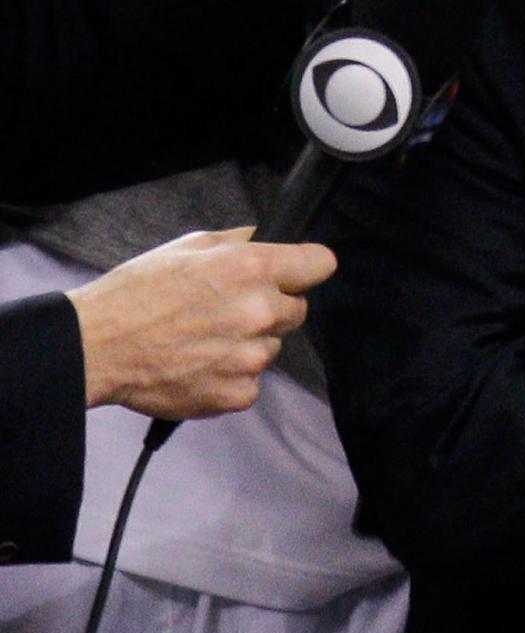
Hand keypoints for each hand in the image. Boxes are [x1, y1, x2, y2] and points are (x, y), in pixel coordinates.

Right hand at [68, 227, 332, 418]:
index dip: (306, 268)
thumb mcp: (191, 246)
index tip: (295, 274)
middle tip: (227, 311)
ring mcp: (250, 357)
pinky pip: (251, 382)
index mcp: (253, 269)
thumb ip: (240, 242)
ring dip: (248, 344)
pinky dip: (231, 378)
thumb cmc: (137, 292)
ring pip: (272, 347)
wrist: (95, 346)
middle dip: (271, 308)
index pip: (321, 264)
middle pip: (297, 310)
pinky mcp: (237, 394)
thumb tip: (270, 238)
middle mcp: (260, 311)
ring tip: (203, 340)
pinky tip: (199, 366)